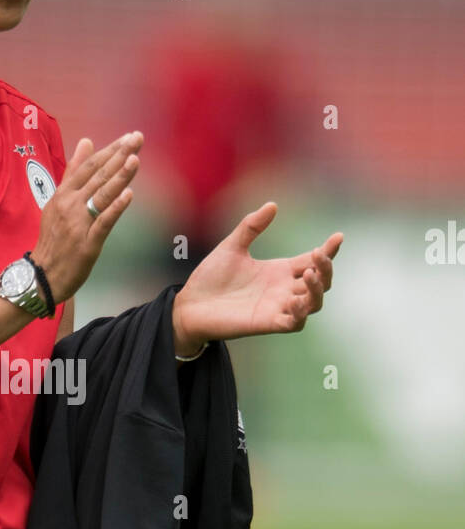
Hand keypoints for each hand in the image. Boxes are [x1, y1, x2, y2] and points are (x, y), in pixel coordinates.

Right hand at [31, 131, 141, 302]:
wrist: (42, 274)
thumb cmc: (54, 238)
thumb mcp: (59, 200)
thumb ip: (74, 172)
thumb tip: (87, 142)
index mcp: (63, 194)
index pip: (89, 166)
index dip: (109, 151)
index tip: (127, 137)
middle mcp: (70, 205)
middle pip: (97, 176)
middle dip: (119, 156)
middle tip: (137, 138)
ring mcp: (78, 223)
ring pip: (101, 195)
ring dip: (119, 176)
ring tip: (135, 158)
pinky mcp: (87, 243)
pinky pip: (103, 222)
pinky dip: (116, 207)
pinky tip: (129, 194)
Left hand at [172, 202, 343, 352]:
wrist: (189, 304)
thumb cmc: (210, 278)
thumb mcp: (232, 247)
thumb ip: (251, 227)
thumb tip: (272, 205)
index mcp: (279, 271)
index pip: (313, 261)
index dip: (329, 251)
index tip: (338, 237)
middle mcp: (283, 290)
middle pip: (320, 281)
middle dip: (326, 268)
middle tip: (318, 254)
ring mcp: (278, 307)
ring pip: (313, 303)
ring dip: (317, 289)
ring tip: (310, 273)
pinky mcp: (267, 323)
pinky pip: (295, 323)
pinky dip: (301, 313)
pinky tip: (297, 300)